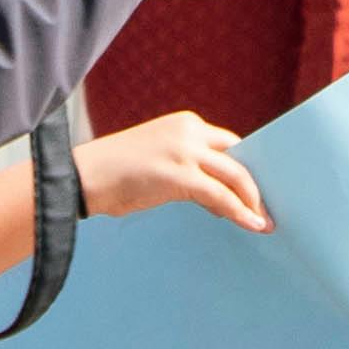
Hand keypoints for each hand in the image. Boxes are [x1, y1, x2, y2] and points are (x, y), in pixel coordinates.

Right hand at [81, 109, 273, 232]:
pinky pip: (221, 195)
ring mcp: (184, 151)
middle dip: (257, 184)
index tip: (256, 190)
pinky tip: (251, 224)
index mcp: (185, 124)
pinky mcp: (179, 175)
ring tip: (263, 220)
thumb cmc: (115, 174)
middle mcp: (189, 131)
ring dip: (253, 201)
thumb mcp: (159, 161)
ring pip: (236, 175)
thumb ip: (188, 168)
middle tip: (267, 207)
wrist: (81, 177)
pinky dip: (240, 212)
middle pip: (239, 155)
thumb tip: (217, 196)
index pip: (228, 144)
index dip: (245, 167)